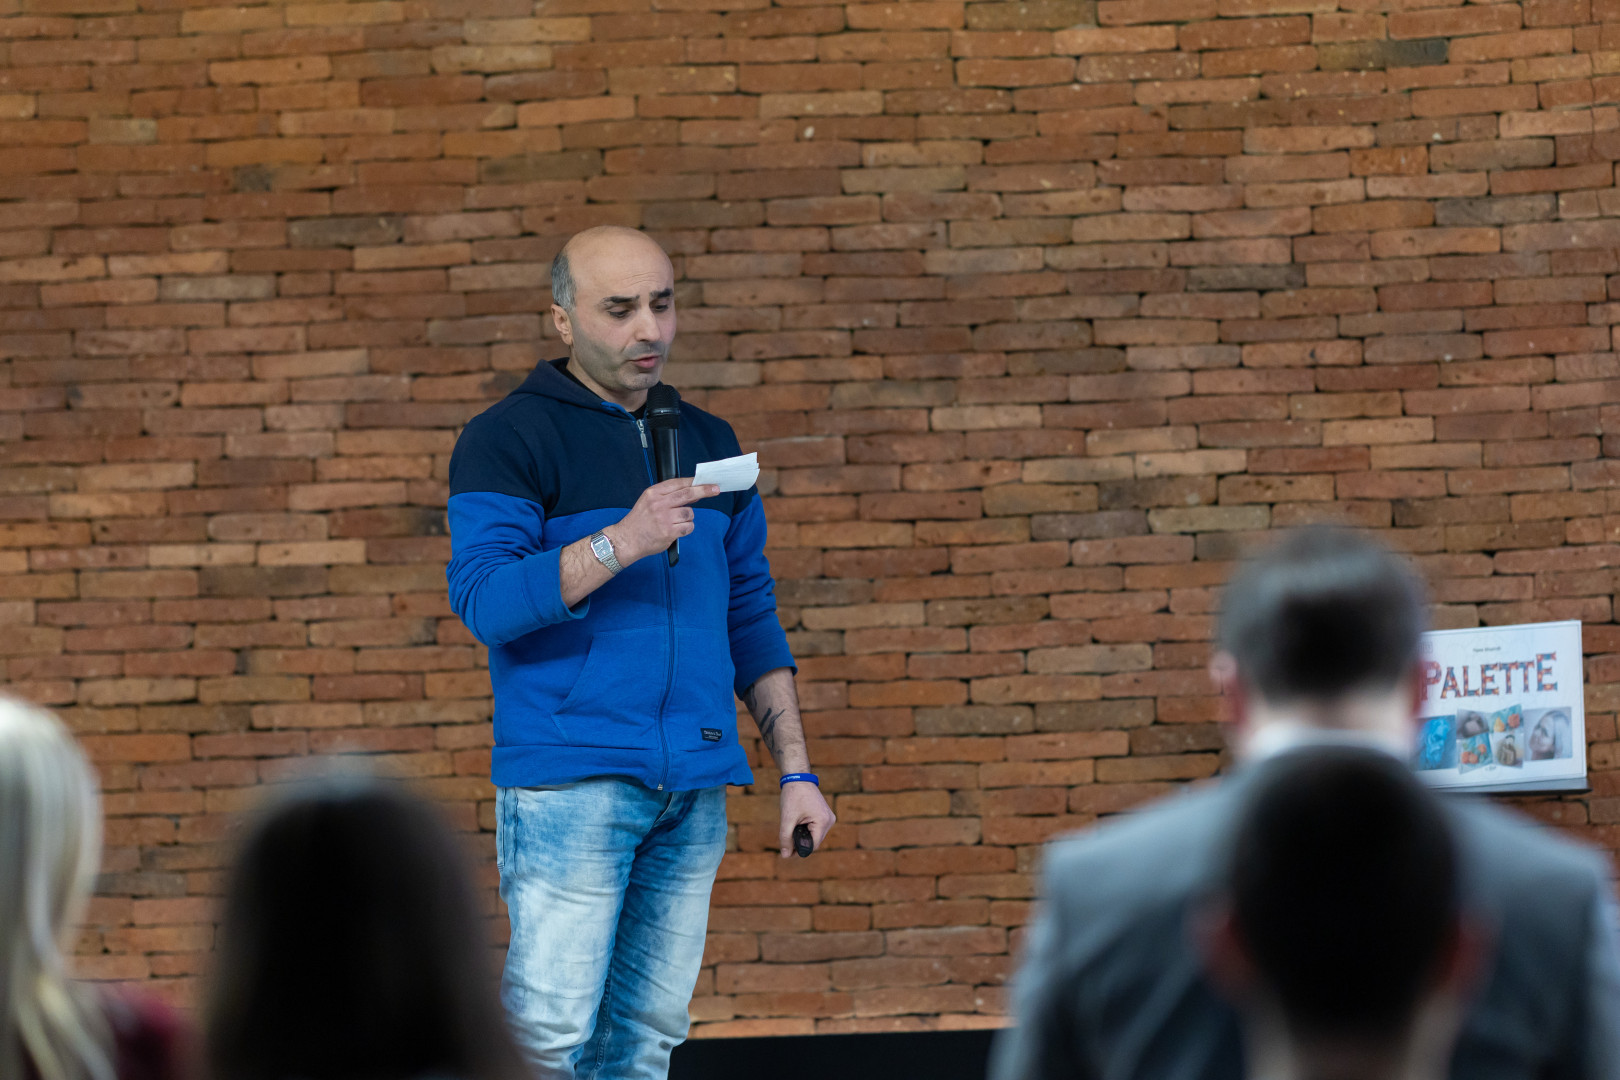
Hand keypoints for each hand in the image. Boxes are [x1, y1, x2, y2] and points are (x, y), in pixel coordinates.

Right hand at [604, 478, 718, 564]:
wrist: (627, 540)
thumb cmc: (639, 521)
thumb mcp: (648, 501)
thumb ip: (668, 495)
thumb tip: (693, 491)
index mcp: (653, 493)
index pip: (678, 483)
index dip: (694, 481)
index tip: (707, 481)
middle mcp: (659, 504)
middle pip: (688, 493)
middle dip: (704, 490)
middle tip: (715, 489)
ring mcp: (664, 518)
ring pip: (690, 513)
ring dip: (688, 517)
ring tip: (676, 522)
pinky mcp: (669, 532)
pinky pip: (688, 527)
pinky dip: (686, 528)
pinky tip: (676, 530)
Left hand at [779, 781, 834, 858]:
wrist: (798, 777)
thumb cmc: (793, 796)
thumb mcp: (787, 819)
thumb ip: (786, 838)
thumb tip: (785, 855)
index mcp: (823, 822)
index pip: (813, 846)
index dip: (800, 850)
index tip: (788, 851)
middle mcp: (830, 821)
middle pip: (815, 841)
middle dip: (800, 842)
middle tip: (786, 840)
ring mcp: (829, 817)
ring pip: (815, 835)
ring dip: (803, 835)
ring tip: (792, 828)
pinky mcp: (825, 814)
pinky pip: (816, 828)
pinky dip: (806, 829)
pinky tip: (798, 823)